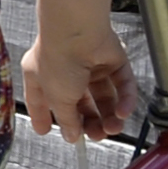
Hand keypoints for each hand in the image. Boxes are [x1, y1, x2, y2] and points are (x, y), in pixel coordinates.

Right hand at [22, 9, 135, 141]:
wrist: (79, 32)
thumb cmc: (58, 59)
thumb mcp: (57, 98)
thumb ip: (66, 119)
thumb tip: (71, 136)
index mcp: (42, 75)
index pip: (42, 100)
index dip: (44, 116)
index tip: (46, 131)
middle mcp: (66, 70)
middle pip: (80, 103)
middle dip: (90, 123)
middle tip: (96, 136)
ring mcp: (91, 65)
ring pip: (104, 97)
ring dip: (110, 116)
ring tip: (113, 129)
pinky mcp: (113, 61)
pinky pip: (122, 85)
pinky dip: (125, 101)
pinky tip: (123, 114)